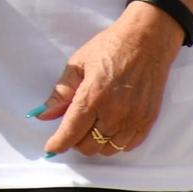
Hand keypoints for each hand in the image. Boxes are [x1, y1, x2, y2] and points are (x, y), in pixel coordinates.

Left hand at [35, 5, 185, 156]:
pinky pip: (128, 145)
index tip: (50, 149)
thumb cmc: (109, 48)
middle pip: (89, 146)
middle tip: (71, 126)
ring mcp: (134, 119)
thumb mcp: (77, 64)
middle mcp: (115, 113)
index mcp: (94, 97)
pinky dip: (115, 142)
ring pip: (108, 149)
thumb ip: (60, 92)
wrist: (147, 41)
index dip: (58, 144)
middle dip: (75, 141)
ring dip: (95, 143)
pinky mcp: (148, 121)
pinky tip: (109, 127)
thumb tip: (43, 114)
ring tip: (90, 125)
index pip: (72, 132)